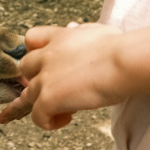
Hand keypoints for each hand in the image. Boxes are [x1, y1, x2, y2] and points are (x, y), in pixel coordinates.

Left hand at [0, 22, 125, 129]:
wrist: (124, 62)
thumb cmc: (119, 47)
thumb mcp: (96, 30)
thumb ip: (80, 31)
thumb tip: (73, 27)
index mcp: (59, 37)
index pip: (31, 39)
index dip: (34, 52)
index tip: (43, 63)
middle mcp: (47, 56)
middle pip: (25, 68)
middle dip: (35, 79)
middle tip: (54, 91)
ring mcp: (45, 78)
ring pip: (27, 95)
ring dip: (43, 104)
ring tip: (65, 111)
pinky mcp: (48, 98)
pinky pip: (37, 116)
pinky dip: (48, 122)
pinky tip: (66, 119)